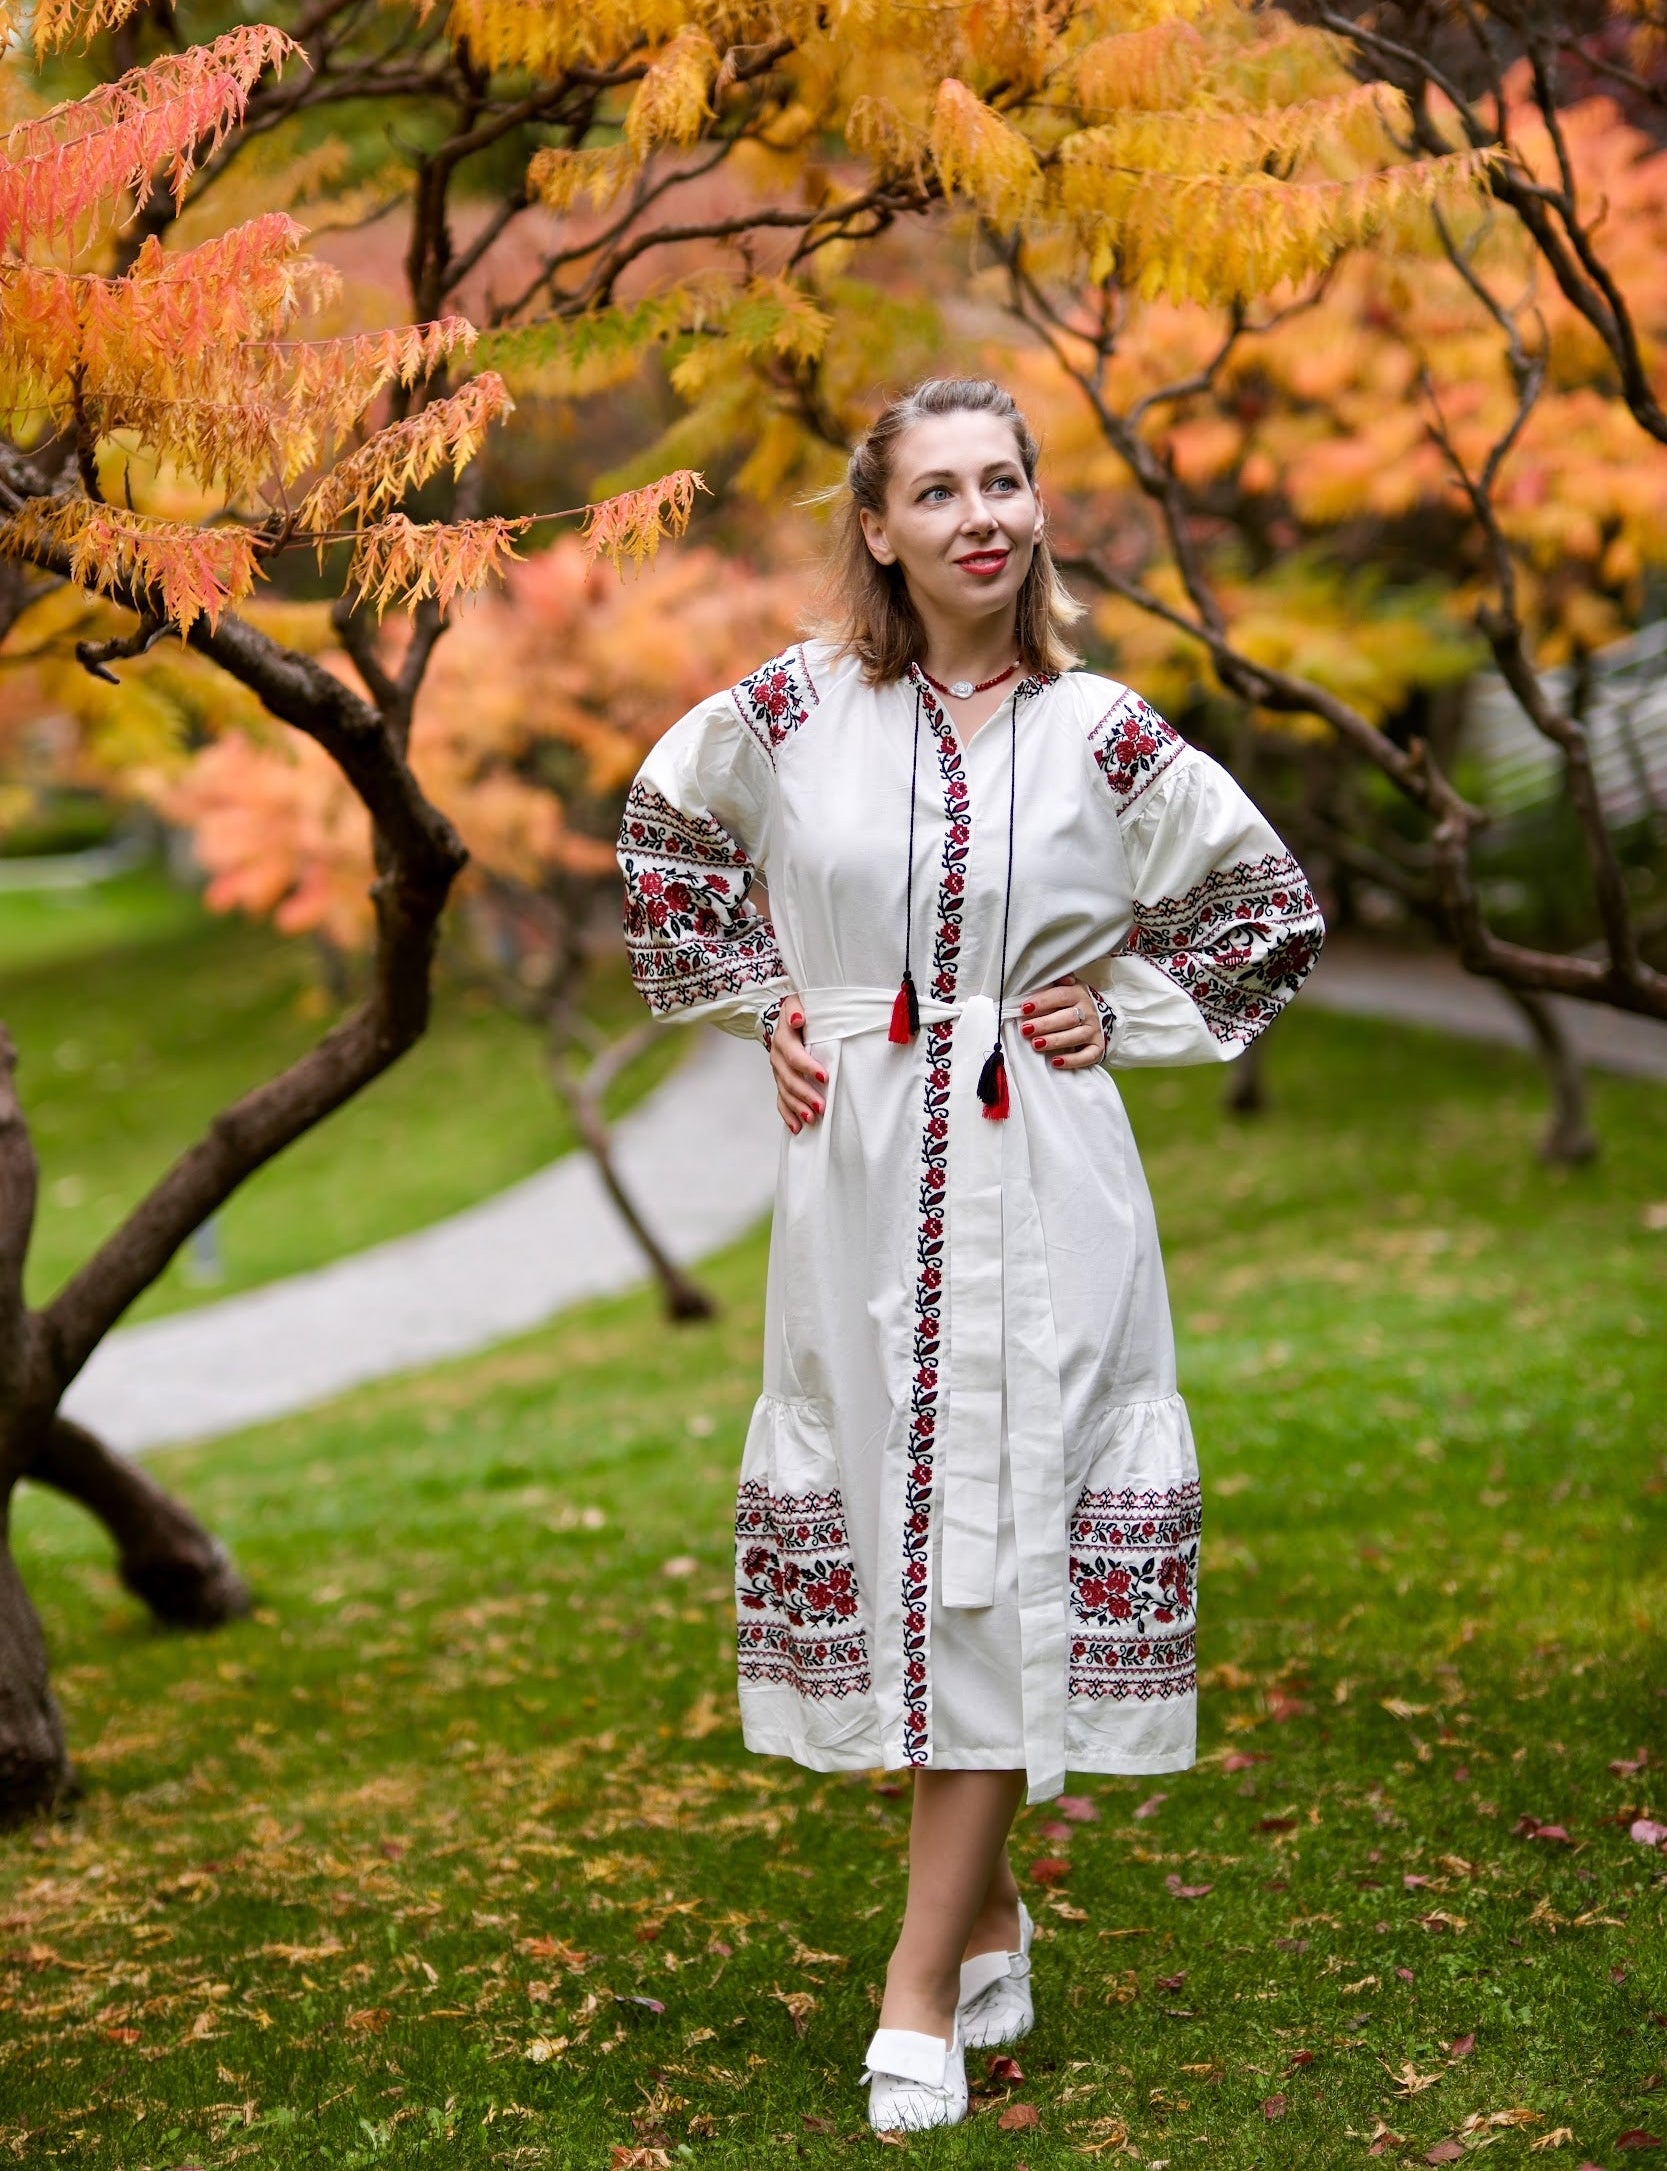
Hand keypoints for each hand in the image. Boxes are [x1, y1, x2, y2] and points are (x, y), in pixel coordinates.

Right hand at [769, 998, 825, 1133]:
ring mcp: (778, 1071)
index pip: (793, 1054)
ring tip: (811, 1120)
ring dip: (797, 1107)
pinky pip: (781, 1100)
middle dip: (805, 1093)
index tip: (823, 1076)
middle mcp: (778, 1056)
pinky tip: (796, 1128)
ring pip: (785, 1092)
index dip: (806, 1065)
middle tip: (821, 1106)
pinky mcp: (781, 1080)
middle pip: (789, 1078)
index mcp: (784, 1038)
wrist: (786, 1017)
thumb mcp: (798, 1001)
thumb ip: (797, 1008)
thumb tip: (798, 1019)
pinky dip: (787, 1115)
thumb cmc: (799, 1011)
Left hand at [1019, 977, 1105, 1068]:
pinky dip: (1072, 1060)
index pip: (1061, 996)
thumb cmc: (1071, 1003)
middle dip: (1045, 1024)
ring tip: (1036, 1044)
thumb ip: (1058, 981)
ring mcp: (1093, 1030)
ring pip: (1076, 1036)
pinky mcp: (1097, 1047)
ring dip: (1055, 1041)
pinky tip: (1056, 1062)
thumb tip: (1063, 977)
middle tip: (1025, 1029)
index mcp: (1078, 994)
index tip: (1024, 1009)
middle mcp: (1088, 1012)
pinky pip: (1087, 1056)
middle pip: (1067, 1018)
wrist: (1097, 1017)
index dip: (1042, 1002)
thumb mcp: (1066, 987)